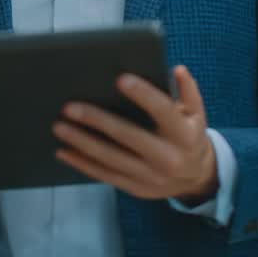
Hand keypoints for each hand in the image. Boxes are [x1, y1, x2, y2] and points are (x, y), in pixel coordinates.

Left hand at [53, 65, 217, 203]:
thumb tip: (177, 69)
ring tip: (59, 126)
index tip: (120, 78)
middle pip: (127, 136)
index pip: (162, 110)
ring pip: (110, 158)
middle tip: (69, 107)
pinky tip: (63, 151)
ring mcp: (150, 176)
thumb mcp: (197, 113)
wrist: (196, 178)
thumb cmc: (189, 135)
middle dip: (96, 120)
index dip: (142, 94)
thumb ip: (188, 90)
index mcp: (183, 134)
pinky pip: (105, 175)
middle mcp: (167, 157)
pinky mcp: (136, 188)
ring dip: (82, 142)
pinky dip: (82, 163)